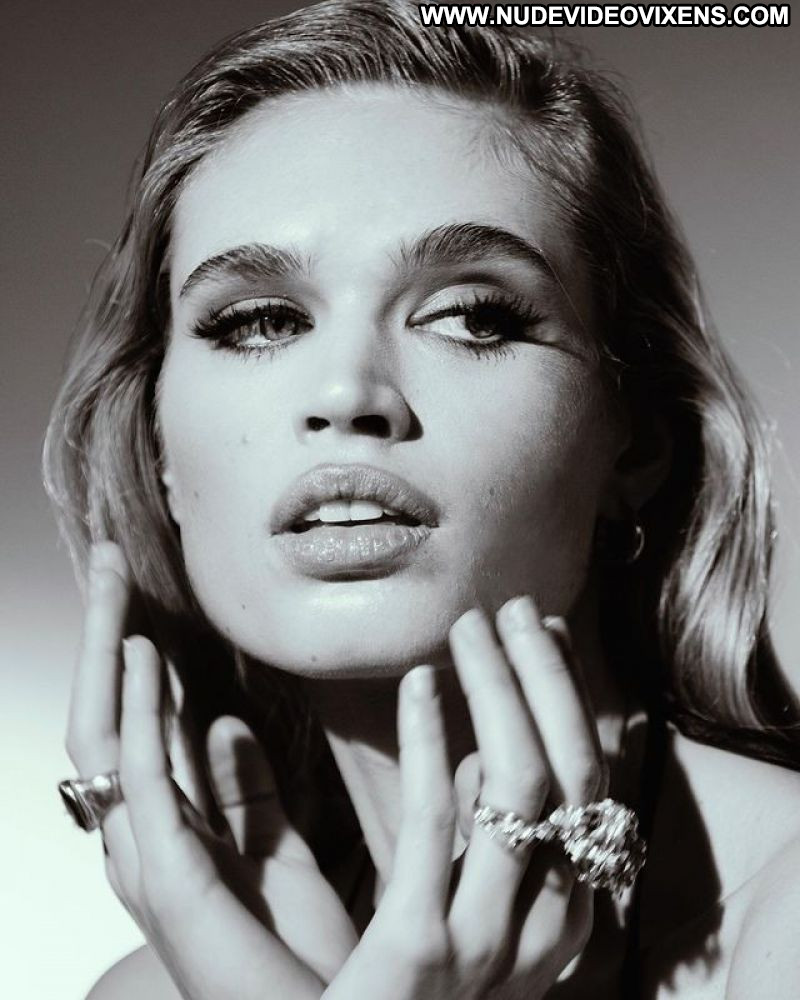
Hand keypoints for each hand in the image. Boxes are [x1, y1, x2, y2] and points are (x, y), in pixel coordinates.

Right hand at [65, 542, 357, 999]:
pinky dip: (134, 711)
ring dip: (103, 651)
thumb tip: (220, 722)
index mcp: (171, 830)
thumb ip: (246, 792)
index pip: (137, 726)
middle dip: (102, 636)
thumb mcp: (276, 854)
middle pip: (106, 718)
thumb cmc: (300, 956)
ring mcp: (145, 860)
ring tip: (110, 580)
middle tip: (107, 561)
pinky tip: (136, 653)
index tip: (139, 593)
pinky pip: (140, 779)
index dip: (131, 657)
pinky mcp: (167, 881)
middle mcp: (143, 839)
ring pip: (103, 735)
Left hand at [322, 598, 605, 999]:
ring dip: (498, 687)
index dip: (571, 700)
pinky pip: (438, 822)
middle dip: (547, 677)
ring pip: (520, 782)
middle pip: (572, 773)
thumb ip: (474, 843)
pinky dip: (430, 738)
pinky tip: (417, 682)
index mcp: (556, 923)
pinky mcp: (417, 956)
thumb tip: (474, 750)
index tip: (543, 634)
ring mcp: (485, 948)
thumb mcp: (460, 918)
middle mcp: (543, 935)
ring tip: (465, 628)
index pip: (588, 787)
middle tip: (512, 610)